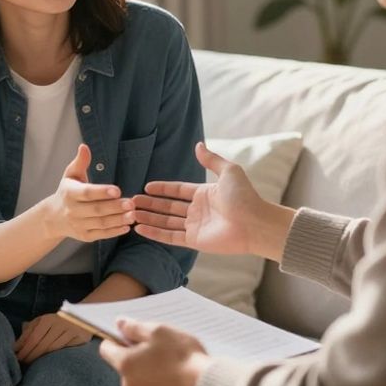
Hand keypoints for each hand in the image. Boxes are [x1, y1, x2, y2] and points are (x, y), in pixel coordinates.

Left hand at [15, 313, 90, 363]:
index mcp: (48, 320)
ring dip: (42, 359)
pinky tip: (49, 363)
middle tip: (23, 364)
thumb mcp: (41, 323)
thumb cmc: (55, 322)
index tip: (17, 358)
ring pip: (54, 349)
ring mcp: (71, 332)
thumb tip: (15, 346)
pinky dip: (56, 358)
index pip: (34, 337)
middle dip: (31, 356)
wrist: (81, 317)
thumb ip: (28, 332)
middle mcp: (60, 324)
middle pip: (43, 345)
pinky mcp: (80, 339)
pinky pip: (66, 351)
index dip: (25, 349)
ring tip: (33, 365)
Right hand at [41, 144, 134, 241]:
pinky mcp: (84, 236)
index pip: (87, 193)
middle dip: (114, 207)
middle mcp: (72, 210)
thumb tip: (84, 146)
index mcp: (70, 193)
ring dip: (118, 220)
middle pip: (96, 210)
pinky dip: (114, 231)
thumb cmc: (67, 192)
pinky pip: (101, 234)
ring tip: (133, 215)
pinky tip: (127, 226)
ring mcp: (78, 225)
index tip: (117, 190)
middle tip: (131, 203)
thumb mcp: (71, 175)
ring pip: (100, 223)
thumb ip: (80, 162)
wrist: (53, 218)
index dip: (102, 192)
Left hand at [98, 319, 208, 385]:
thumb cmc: (182, 356)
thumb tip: (120, 324)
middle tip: (159, 348)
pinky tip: (174, 380)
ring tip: (171, 365)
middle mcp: (128, 384)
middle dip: (137, 356)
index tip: (129, 335)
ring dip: (148, 372)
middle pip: (124, 365)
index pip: (106, 349)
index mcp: (125, 363)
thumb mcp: (159, 331)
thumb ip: (135, 327)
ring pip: (138, 380)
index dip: (116, 339)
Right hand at [131, 142, 293, 260]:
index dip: (162, 189)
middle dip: (150, 204)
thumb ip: (211, 159)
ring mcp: (195, 226)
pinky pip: (170, 237)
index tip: (146, 186)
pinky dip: (154, 233)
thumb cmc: (244, 196)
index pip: (177, 190)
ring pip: (166, 221)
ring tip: (131, 213)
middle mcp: (198, 210)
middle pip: (168, 207)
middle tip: (131, 200)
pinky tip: (140, 228)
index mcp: (204, 193)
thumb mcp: (228, 171)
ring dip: (149, 217)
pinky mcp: (194, 241)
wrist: (254, 223)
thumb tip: (198, 145)